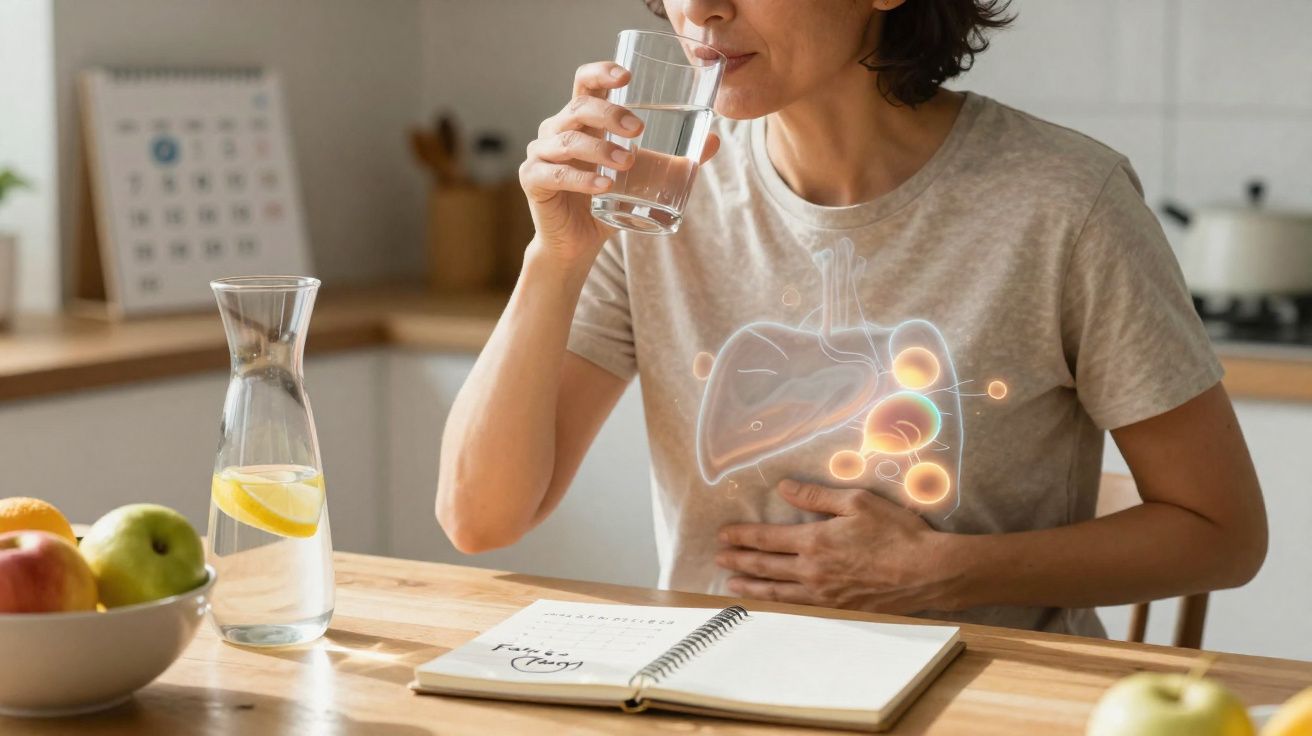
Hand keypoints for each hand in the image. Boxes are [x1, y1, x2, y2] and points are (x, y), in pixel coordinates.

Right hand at [520, 61, 719, 268]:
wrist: (578, 243)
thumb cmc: (607, 201)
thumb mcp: (644, 177)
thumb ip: (672, 158)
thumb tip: (714, 140)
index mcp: (581, 119)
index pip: (585, 82)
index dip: (601, 72)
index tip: (626, 75)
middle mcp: (556, 129)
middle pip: (579, 107)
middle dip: (610, 113)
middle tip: (640, 130)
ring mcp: (541, 153)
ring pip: (567, 140)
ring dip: (600, 148)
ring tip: (627, 162)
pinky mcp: (533, 180)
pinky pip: (554, 173)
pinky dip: (582, 179)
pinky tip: (604, 186)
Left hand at [716, 479, 959, 614]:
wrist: (927, 572)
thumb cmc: (896, 533)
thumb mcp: (856, 502)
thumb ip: (816, 497)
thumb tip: (784, 487)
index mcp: (815, 541)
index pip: (766, 538)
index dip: (741, 536)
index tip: (723, 534)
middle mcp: (812, 570)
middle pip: (765, 566)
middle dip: (738, 560)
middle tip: (718, 557)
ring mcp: (823, 594)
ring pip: (776, 591)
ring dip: (751, 585)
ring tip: (732, 582)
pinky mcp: (837, 609)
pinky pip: (797, 607)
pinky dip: (777, 603)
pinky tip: (770, 601)